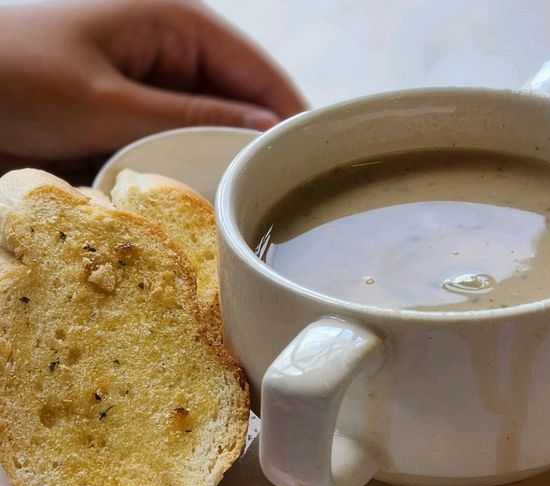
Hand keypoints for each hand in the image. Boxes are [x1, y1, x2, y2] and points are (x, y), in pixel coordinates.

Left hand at [0, 0, 305, 180]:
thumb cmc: (16, 80)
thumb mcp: (110, 101)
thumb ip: (191, 116)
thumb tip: (265, 130)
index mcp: (172, 23)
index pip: (255, 68)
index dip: (291, 109)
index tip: (319, 154)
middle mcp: (170, 51)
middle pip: (241, 98)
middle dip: (264, 140)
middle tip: (294, 190)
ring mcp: (154, 86)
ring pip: (214, 125)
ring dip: (230, 158)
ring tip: (261, 198)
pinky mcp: (137, 117)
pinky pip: (183, 142)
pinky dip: (197, 165)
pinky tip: (214, 194)